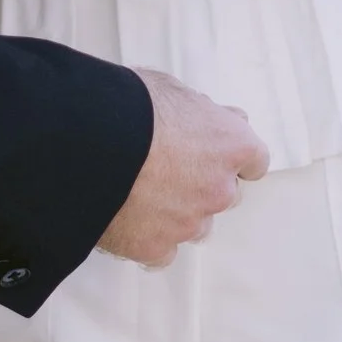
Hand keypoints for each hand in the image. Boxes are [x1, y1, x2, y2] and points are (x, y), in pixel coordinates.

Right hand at [99, 70, 268, 266]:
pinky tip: (128, 218)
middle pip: (225, 195)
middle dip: (203, 185)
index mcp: (232, 144)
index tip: (215, 154)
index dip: (231, 157)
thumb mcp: (172, 91)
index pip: (254, 160)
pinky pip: (162, 250)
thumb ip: (201, 111)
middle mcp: (220, 189)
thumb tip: (211, 116)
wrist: (87, 142)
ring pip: (195, 225)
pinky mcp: (156, 248)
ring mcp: (190, 223)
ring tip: (141, 193)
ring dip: (178, 214)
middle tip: (168, 170)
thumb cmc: (129, 107)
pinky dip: (149, 237)